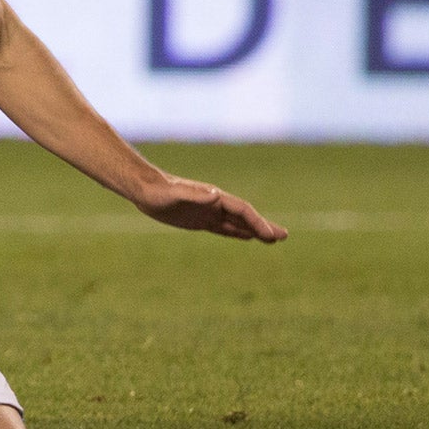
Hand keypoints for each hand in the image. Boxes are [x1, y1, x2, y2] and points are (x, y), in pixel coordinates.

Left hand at [134, 174, 286, 241]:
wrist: (144, 189)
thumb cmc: (158, 191)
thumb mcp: (175, 194)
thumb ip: (194, 195)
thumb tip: (215, 195)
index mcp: (213, 198)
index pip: (242, 210)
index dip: (257, 222)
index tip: (270, 235)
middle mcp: (214, 204)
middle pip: (245, 217)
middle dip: (264, 226)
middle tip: (284, 236)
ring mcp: (208, 212)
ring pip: (237, 223)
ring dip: (255, 230)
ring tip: (273, 239)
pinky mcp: (199, 220)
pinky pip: (224, 228)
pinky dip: (238, 232)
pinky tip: (248, 237)